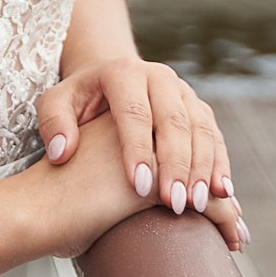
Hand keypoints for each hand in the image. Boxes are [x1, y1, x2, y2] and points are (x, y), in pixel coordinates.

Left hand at [35, 58, 248, 252]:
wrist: (109, 79)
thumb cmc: (79, 99)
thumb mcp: (56, 103)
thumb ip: (54, 123)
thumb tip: (62, 152)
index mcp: (123, 72)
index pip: (134, 112)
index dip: (138, 149)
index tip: (138, 188)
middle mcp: (159, 77)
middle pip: (174, 121)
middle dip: (176, 165)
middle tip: (174, 203)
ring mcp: (184, 91)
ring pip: (201, 129)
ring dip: (203, 168)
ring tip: (197, 204)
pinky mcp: (199, 108)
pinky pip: (215, 136)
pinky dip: (220, 164)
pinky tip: (221, 193)